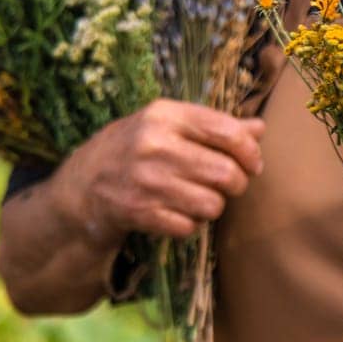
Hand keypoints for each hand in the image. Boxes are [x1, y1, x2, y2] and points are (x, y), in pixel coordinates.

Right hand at [50, 99, 264, 244]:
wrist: (83, 184)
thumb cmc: (136, 148)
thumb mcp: (169, 125)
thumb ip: (215, 126)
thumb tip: (259, 128)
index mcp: (165, 115)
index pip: (227, 131)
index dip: (250, 152)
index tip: (253, 163)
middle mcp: (154, 144)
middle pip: (225, 172)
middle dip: (236, 183)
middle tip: (228, 185)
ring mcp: (145, 180)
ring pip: (211, 204)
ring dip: (213, 206)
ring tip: (200, 198)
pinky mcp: (138, 212)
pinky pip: (189, 227)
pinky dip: (190, 224)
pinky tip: (178, 213)